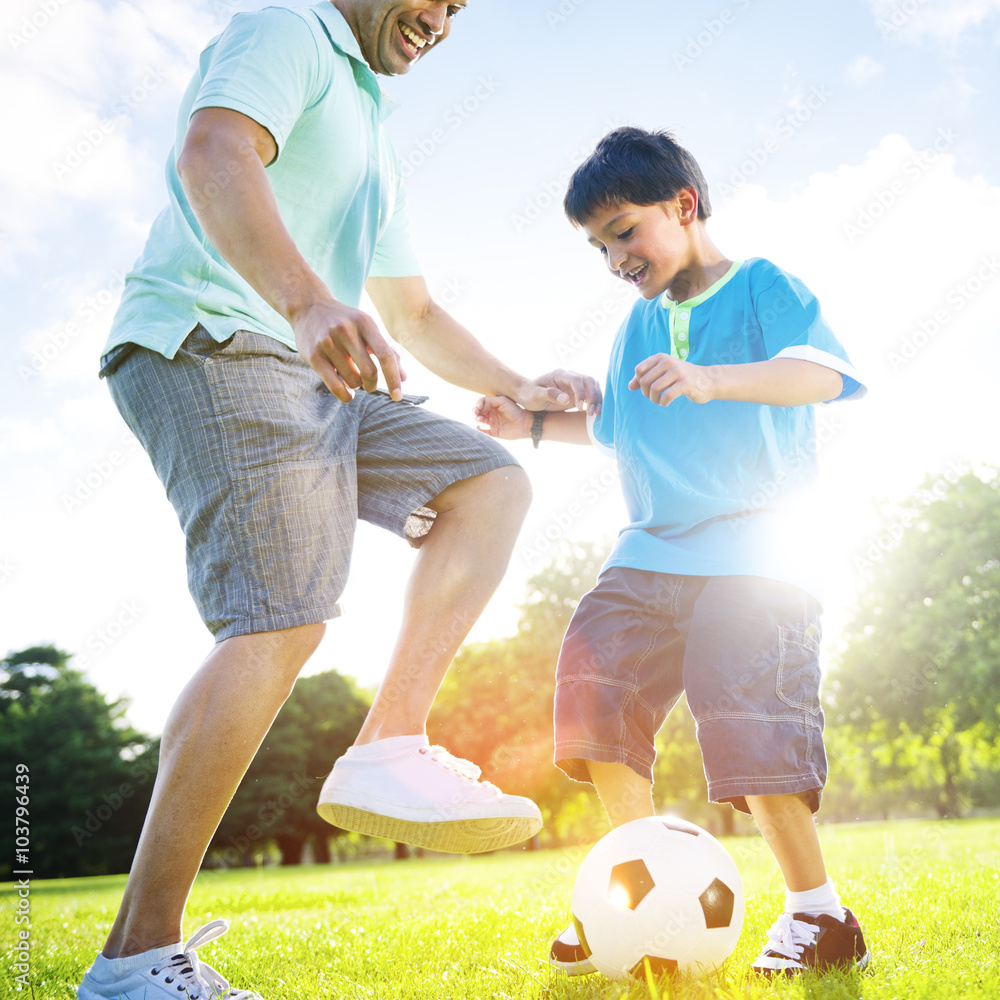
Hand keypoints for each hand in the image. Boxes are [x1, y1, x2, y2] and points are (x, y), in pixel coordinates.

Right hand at [291, 300, 405, 401]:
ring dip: (357, 386)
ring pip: (352, 380)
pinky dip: (345, 395)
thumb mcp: (367, 328)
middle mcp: (345, 330)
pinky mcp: (312, 355)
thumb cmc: (346, 322)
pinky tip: (348, 393)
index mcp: (364, 322)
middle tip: (370, 385)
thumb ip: (386, 350)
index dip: (393, 378)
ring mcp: (327, 342)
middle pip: (369, 371)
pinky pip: (334, 385)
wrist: (309, 307)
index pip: (385, 355)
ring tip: (353, 378)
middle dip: (372, 385)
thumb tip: (404, 378)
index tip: (398, 396)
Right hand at [474, 395, 531, 439]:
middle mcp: (492, 413)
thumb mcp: (502, 401)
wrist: (523, 424)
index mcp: (494, 405)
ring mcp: (493, 423)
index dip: (479, 404)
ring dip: (477, 418)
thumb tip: (480, 407)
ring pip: (480, 420)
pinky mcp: (494, 432)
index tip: (480, 407)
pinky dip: (479, 429)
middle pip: (479, 411)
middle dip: (476, 411)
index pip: (482, 403)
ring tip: (480, 419)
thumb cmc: (515, 411)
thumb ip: (490, 400)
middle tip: (476, 412)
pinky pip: (483, 431)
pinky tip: (479, 427)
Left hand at [513, 369, 602, 414]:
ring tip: (596, 414)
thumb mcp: (535, 395)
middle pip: (589, 381)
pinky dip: (596, 402)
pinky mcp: (577, 392)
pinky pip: (591, 394)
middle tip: (591, 413)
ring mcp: (575, 384)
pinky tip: (596, 413)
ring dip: (597, 399)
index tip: (578, 408)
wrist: (527, 394)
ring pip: (593, 386)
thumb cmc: (529, 394)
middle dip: (593, 396)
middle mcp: (570, 376)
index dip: (580, 393)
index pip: (576, 380)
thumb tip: (566, 399)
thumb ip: (550, 395)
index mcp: (559, 374)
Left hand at [629, 353, 714, 405]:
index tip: (647, 388)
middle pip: (644, 381)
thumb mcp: (663, 374)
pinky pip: (666, 396)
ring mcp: (677, 372)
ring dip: (654, 399)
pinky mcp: (685, 383)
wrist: (708, 380)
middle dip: (646, 393)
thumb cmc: (681, 378)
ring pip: (654, 389)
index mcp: (661, 358)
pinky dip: (663, 402)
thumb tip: (629, 387)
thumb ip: (645, 378)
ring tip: (659, 401)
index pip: (639, 370)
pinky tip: (666, 403)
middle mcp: (668, 362)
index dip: (639, 382)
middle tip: (654, 397)